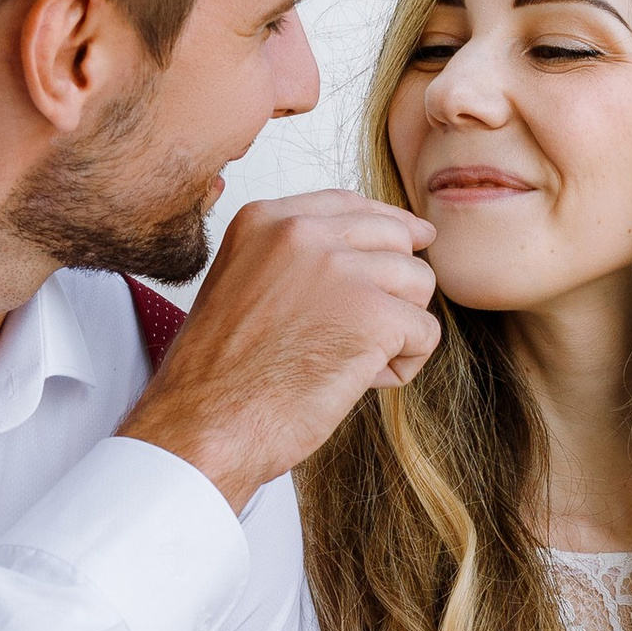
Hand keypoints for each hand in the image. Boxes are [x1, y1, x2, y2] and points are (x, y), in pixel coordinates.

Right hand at [121, 190, 437, 508]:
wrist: (205, 425)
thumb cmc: (218, 378)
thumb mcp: (242, 287)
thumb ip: (294, 263)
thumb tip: (366, 257)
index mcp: (265, 221)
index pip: (350, 205)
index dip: (390, 225)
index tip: (415, 239)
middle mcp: (303, 233)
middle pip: (395, 240)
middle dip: (394, 288)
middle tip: (362, 335)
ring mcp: (340, 270)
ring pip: (418, 283)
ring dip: (400, 329)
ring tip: (354, 364)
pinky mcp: (373, 315)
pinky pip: (426, 332)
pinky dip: (405, 365)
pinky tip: (363, 383)